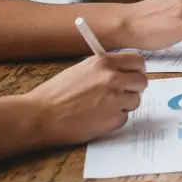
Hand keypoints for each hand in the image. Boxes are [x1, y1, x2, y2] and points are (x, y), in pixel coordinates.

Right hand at [22, 53, 148, 147]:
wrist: (39, 116)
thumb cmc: (55, 94)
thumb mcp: (82, 70)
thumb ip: (105, 69)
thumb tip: (123, 71)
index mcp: (104, 62)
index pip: (138, 61)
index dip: (136, 70)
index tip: (133, 75)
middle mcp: (113, 78)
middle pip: (142, 81)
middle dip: (134, 88)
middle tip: (121, 94)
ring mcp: (115, 99)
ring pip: (135, 100)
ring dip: (124, 105)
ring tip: (102, 108)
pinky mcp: (113, 119)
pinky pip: (124, 117)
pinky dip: (114, 119)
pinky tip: (96, 119)